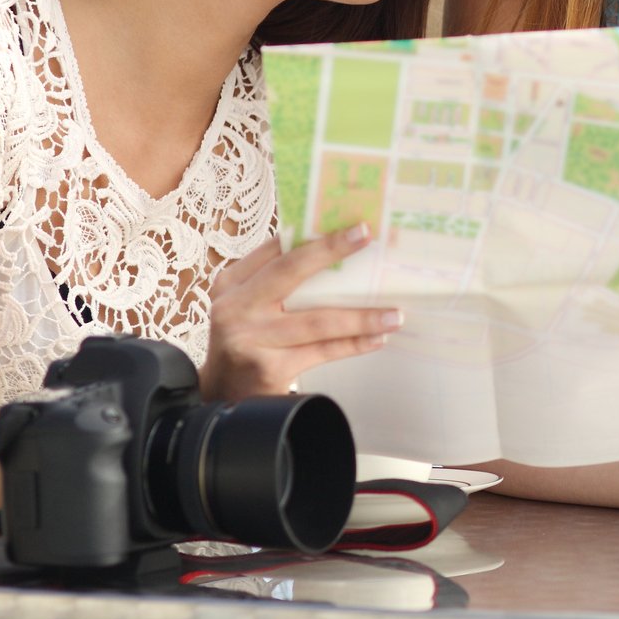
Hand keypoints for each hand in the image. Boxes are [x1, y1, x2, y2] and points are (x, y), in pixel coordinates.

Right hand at [198, 225, 403, 399]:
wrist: (226, 395)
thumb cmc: (249, 340)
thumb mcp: (249, 304)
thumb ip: (278, 278)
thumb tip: (333, 244)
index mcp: (233, 283)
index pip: (277, 248)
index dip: (314, 233)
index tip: (351, 223)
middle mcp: (236, 307)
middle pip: (290, 271)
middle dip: (331, 250)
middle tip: (366, 237)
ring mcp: (251, 338)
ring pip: (317, 320)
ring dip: (361, 316)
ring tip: (393, 313)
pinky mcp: (269, 367)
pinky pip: (323, 350)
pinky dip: (354, 344)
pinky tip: (377, 338)